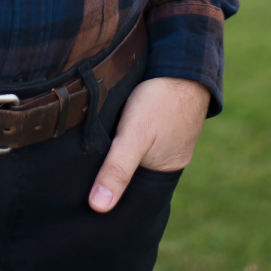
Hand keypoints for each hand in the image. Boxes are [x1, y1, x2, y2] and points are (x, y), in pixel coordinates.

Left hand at [88, 77, 209, 212]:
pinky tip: (116, 123)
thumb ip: (118, 169)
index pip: (135, 192)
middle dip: (115, 169)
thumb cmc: (160, 101)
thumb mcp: (134, 136)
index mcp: (166, 171)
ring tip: (96, 146)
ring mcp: (170, 135)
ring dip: (122, 146)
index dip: (114, 190)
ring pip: (139, 149)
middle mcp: (170, 156)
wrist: (185, 63)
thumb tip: (98, 208)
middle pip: (136, 170)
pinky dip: (131, 130)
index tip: (88, 193)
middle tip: (85, 167)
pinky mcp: (165, 116)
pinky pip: (145, 131)